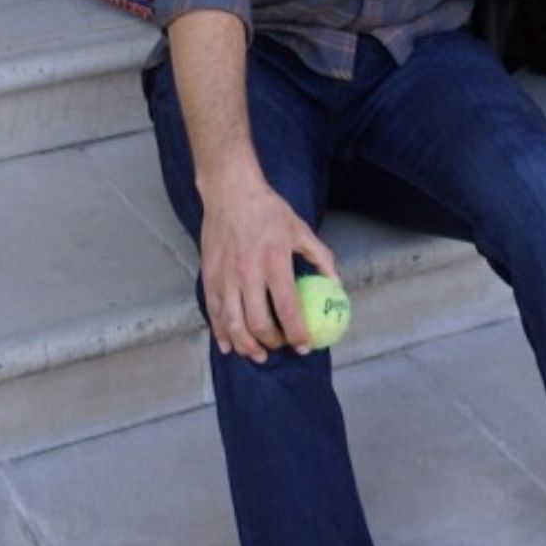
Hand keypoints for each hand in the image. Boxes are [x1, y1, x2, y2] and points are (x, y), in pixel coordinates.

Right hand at [199, 170, 337, 362]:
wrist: (230, 191)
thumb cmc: (268, 210)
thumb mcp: (300, 229)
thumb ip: (320, 257)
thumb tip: (336, 285)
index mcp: (274, 261)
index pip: (287, 308)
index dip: (297, 333)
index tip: (304, 346)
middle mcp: (248, 272)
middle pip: (259, 323)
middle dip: (272, 343)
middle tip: (281, 345)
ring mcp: (226, 276)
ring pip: (233, 324)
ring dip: (246, 346)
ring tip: (258, 354)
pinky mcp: (209, 276)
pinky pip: (214, 313)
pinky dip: (221, 333)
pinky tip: (229, 345)